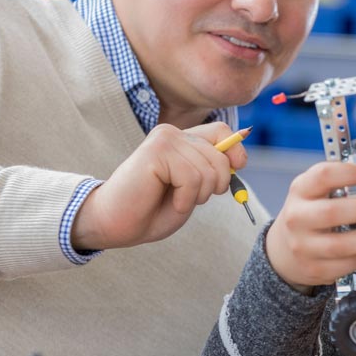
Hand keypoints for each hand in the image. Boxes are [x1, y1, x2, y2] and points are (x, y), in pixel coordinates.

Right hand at [71, 122, 245, 250]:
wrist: (115, 224)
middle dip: (215, 185)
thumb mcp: (193, 189)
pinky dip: (185, 199)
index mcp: (182, 139)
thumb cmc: (152, 210)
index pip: (222, 131)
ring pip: (208, 170)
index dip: (234, 151)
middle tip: (190, 198)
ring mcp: (164, 139)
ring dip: (196, 196)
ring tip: (174, 200)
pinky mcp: (155, 151)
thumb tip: (240, 156)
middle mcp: (173, 133)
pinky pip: (191, 178)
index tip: (236, 169)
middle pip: (221, 155)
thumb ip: (212, 170)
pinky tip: (169, 202)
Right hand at [265, 162, 355, 290]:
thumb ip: (339, 184)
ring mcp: (303, 246)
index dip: (353, 173)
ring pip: (343, 244)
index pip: (324, 176)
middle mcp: (297, 218)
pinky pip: (346, 264)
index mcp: (300, 191)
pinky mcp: (313, 269)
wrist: (283, 249)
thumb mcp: (314, 191)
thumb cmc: (306, 215)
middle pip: (334, 212)